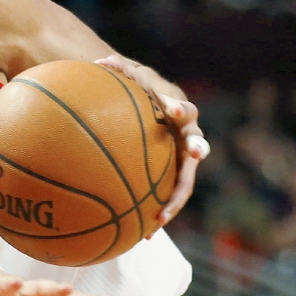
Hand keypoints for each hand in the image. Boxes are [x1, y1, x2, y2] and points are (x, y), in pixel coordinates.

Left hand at [96, 55, 208, 231]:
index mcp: (176, 108)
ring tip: (160, 220)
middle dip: (196, 147)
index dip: (178, 108)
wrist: (150, 104)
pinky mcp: (173, 174)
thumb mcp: (126, 75)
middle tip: (195, 154)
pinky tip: (145, 234)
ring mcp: (181, 155)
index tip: (172, 112)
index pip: (180, 107)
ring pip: (186, 179)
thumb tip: (99, 62)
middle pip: (196, 142)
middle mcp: (185, 133)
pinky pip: (169, 195)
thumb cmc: (135, 88)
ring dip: (176, 199)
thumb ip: (117, 69)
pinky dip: (160, 212)